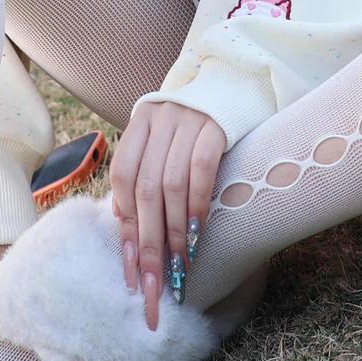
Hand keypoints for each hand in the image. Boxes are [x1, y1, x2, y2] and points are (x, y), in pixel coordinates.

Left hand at [111, 102, 225, 329]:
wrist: (239, 76)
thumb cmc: (198, 120)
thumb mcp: (164, 139)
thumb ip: (143, 172)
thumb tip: (123, 222)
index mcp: (140, 123)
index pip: (122, 182)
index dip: (126, 229)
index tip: (131, 271)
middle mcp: (159, 119)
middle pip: (144, 191)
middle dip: (147, 243)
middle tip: (153, 284)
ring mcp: (188, 120)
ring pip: (171, 186)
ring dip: (174, 231)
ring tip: (179, 264)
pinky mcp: (217, 126)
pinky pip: (201, 172)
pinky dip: (197, 207)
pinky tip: (198, 234)